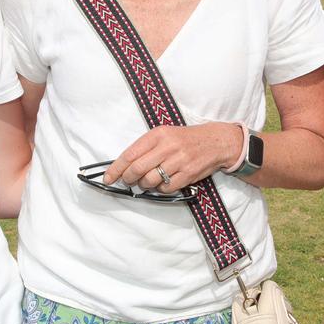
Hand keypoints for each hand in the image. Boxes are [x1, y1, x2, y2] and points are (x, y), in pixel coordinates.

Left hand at [103, 122, 243, 192]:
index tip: (108, 178)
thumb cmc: (185, 139)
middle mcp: (167, 146)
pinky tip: (163, 182)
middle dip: (128, 179)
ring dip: (144, 185)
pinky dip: (160, 189)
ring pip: (150, 181)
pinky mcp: (188, 174)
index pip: (130, 154)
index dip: (116, 169)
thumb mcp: (164, 135)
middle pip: (137, 169)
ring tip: (148, 180)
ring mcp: (179, 161)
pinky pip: (165, 188)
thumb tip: (124, 167)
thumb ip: (145, 148)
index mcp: (158, 134)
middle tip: (128, 181)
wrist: (215, 141)